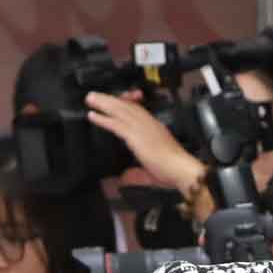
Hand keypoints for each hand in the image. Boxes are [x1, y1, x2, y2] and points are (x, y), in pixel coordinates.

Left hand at [84, 92, 204, 194]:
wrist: (181, 170)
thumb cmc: (173, 171)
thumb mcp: (151, 171)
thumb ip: (136, 173)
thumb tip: (125, 178)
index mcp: (155, 129)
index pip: (138, 110)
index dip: (126, 102)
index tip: (117, 98)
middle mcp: (149, 125)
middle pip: (126, 106)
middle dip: (110, 99)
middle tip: (96, 95)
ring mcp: (142, 128)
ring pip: (119, 111)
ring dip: (103, 104)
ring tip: (91, 99)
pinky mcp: (136, 136)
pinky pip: (116, 123)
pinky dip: (103, 118)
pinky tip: (93, 115)